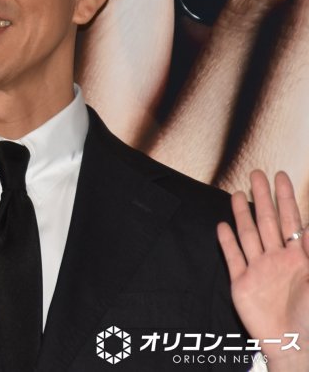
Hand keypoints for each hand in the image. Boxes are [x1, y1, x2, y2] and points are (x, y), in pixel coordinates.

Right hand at [218, 170, 308, 371]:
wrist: (294, 347)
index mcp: (299, 258)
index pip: (291, 220)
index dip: (285, 198)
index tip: (280, 176)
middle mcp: (277, 259)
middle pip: (266, 221)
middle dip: (261, 197)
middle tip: (256, 173)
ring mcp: (258, 270)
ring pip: (248, 234)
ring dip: (242, 213)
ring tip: (237, 193)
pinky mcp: (242, 284)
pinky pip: (232, 257)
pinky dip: (226, 241)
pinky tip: (222, 226)